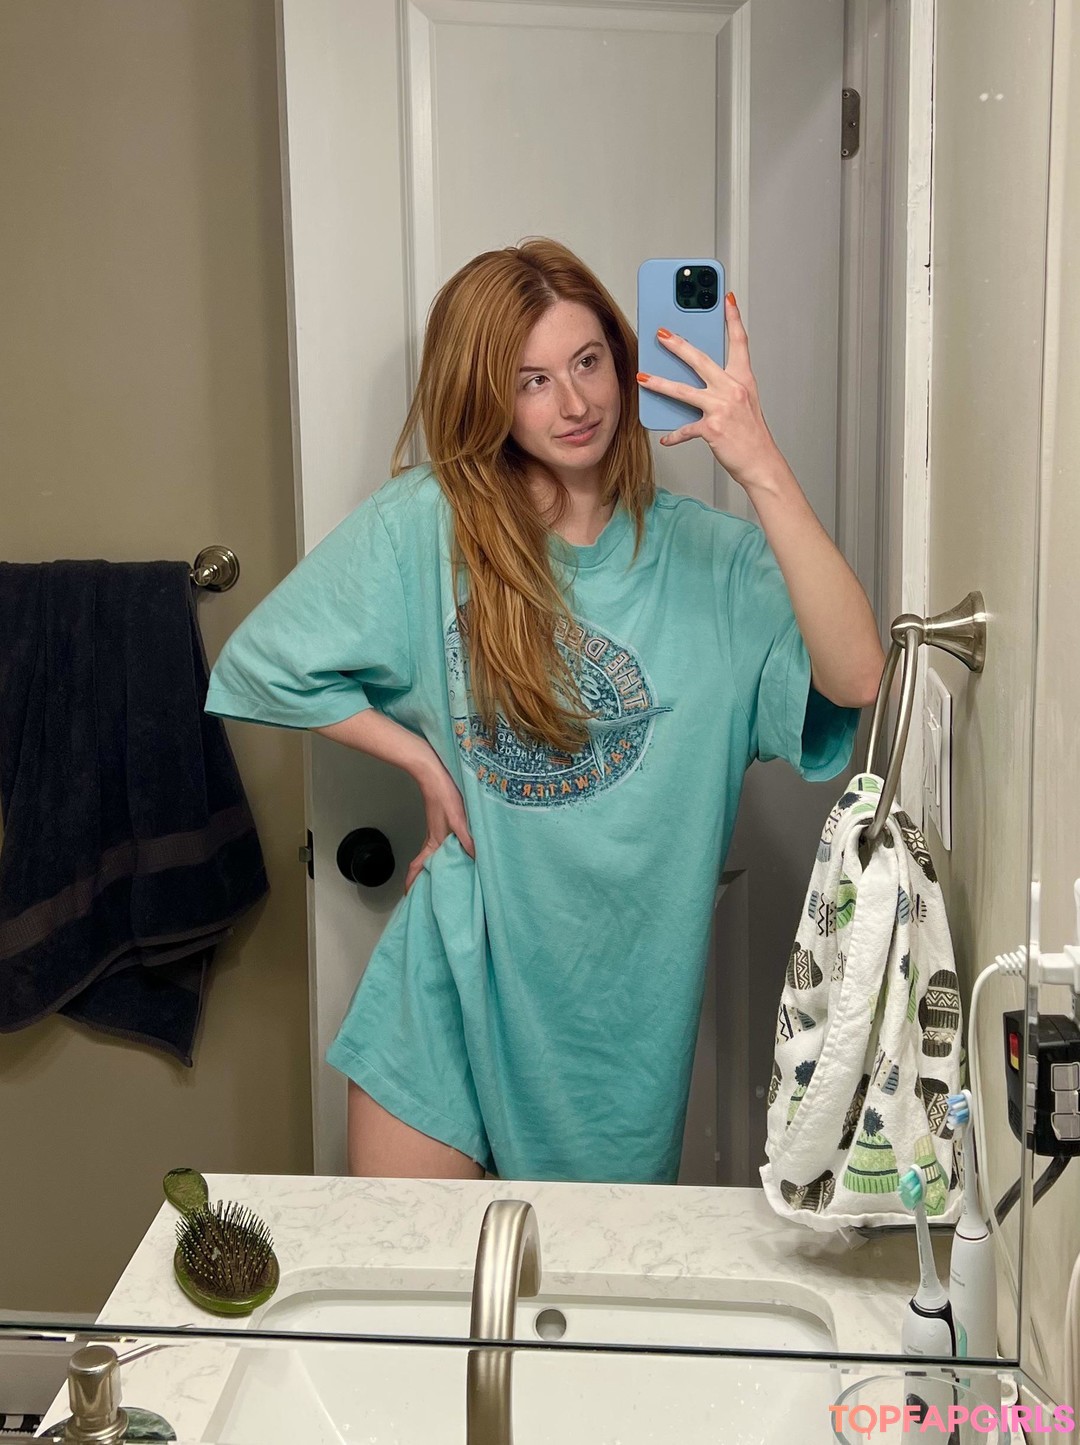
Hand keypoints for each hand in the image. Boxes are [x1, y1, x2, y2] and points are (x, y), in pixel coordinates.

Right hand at [405, 757, 475, 893]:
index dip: (411, 881)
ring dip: (431, 867)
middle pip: (422, 864)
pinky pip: (438, 846)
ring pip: (430, 855)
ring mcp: (435, 833)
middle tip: (425, 892)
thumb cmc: (444, 796)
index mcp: (433, 842)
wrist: (435, 777)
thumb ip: (467, 839)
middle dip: (421, 879)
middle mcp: (432, 840)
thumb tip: (475, 857)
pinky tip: (453, 852)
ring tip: (440, 878)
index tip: (408, 894)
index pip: (417, 867)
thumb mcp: (458, 819)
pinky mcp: (441, 825)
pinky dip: (442, 854)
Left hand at [637, 293, 781, 490]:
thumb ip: (724, 387)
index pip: (739, 342)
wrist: (761, 462)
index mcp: (743, 380)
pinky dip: (674, 435)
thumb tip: (700, 381)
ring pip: (684, 391)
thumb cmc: (752, 434)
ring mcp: (721, 408)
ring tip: (643, 377)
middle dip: (678, 345)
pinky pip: (685, 429)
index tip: (726, 299)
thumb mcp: (744, 403)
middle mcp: (732, 389)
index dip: (733, 319)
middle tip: (662, 334)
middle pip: (701, 360)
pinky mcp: (711, 428)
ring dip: (660, 383)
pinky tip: (665, 437)